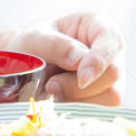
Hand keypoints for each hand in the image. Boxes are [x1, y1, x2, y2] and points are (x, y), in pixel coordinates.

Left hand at [0, 12, 124, 105]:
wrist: (23, 70)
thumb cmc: (30, 47)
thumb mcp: (33, 39)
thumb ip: (55, 45)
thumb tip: (80, 59)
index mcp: (98, 25)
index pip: (111, 42)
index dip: (99, 61)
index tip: (82, 79)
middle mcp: (111, 50)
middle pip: (113, 73)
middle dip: (79, 86)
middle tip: (51, 85)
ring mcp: (112, 76)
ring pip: (111, 96)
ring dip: (78, 100)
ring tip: (53, 92)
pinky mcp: (106, 97)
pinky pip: (102, 109)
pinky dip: (79, 109)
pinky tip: (61, 101)